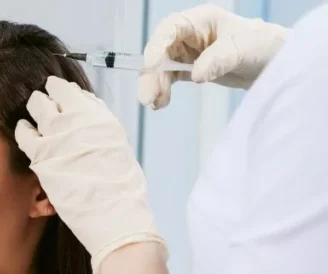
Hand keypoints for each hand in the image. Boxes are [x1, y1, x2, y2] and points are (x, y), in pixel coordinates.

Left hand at [15, 77, 166, 273]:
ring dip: (35, 108)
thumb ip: (99, 131)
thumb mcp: (118, 150)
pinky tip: (24, 132)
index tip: (61, 96)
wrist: (116, 219)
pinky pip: (24, 133)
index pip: (78, 93)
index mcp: (104, 120)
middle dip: (48, 97)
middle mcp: (83, 122)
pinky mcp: (43, 156)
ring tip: (33, 113)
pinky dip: (23, 130)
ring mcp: (61, 137)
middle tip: (43, 102)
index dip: (66, 94)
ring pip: (38, 106)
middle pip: (56, 94)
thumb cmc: (121, 193)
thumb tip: (85, 121)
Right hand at [139, 3, 288, 109]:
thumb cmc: (262, 45)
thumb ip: (219, 59)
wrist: (274, 63)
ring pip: (161, 68)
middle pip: (160, 51)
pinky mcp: (189, 69)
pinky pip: (169, 79)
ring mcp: (187, 53)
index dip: (157, 45)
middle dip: (151, 73)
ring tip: (155, 104)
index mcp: (200, 20)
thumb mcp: (243, 48)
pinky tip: (161, 104)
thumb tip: (195, 76)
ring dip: (154, 85)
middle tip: (148, 96)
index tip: (152, 65)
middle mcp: (189, 35)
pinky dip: (162, 92)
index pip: (170, 28)